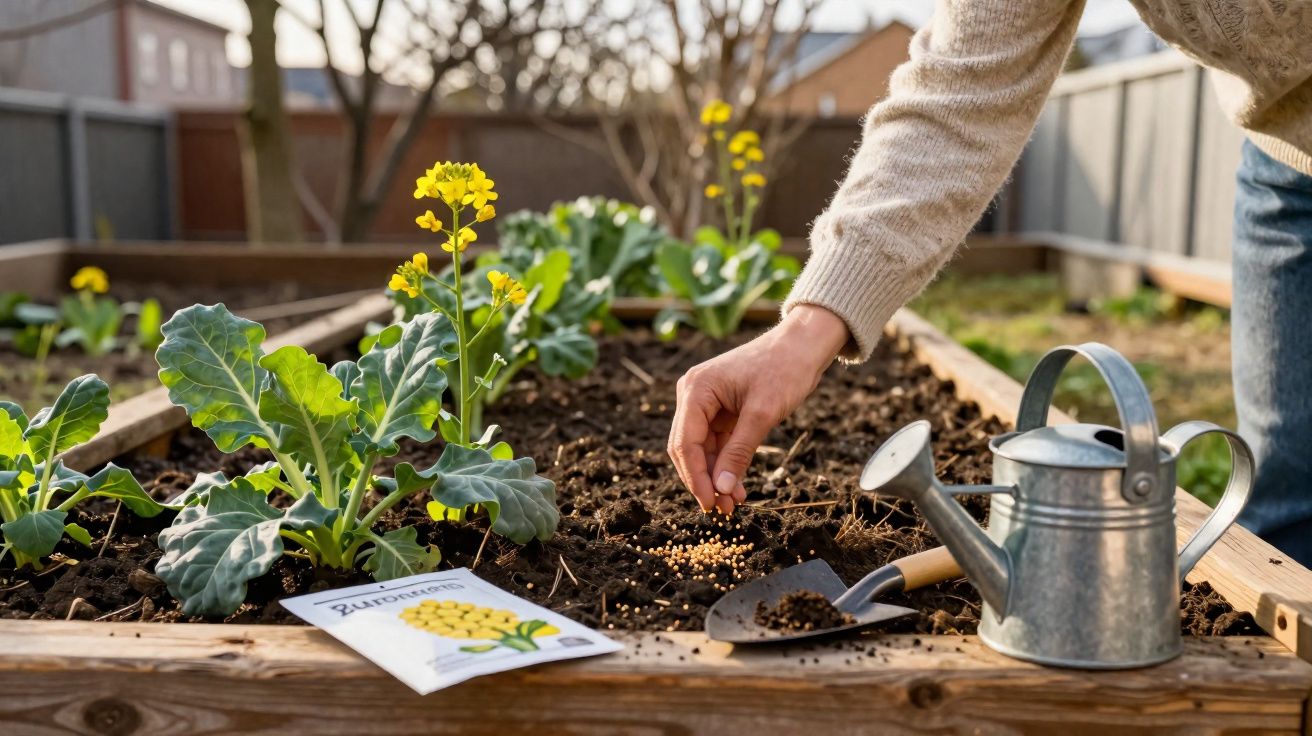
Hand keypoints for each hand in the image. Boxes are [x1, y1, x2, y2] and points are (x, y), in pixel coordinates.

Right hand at [667, 305, 849, 513]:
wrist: (803, 345)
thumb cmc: (784, 369)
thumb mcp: (763, 414)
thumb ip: (739, 452)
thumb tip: (721, 489)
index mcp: (696, 390)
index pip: (685, 443)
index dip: (695, 477)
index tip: (710, 503)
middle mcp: (693, 394)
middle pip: (687, 448)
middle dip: (703, 480)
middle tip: (722, 509)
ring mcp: (705, 402)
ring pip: (701, 449)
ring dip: (715, 476)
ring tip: (733, 503)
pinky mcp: (719, 408)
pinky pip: (716, 443)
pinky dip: (725, 464)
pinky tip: (736, 486)